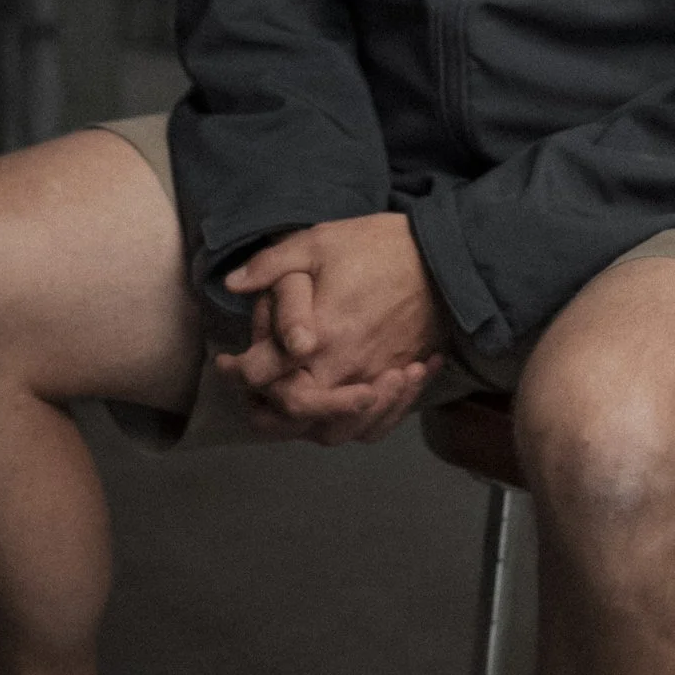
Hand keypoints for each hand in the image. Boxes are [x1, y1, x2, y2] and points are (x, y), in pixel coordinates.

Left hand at [212, 211, 445, 445]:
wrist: (446, 256)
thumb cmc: (379, 246)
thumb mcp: (319, 242)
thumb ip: (272, 265)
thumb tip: (232, 284)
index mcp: (319, 338)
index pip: (262, 378)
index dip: (236, 373)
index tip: (227, 362)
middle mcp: (343, 370)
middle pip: (294, 418)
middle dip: (269, 408)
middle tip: (259, 389)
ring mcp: (374, 382)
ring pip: (334, 433)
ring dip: (311, 423)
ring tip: (298, 400)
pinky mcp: (399, 382)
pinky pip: (375, 426)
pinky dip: (356, 424)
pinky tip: (345, 403)